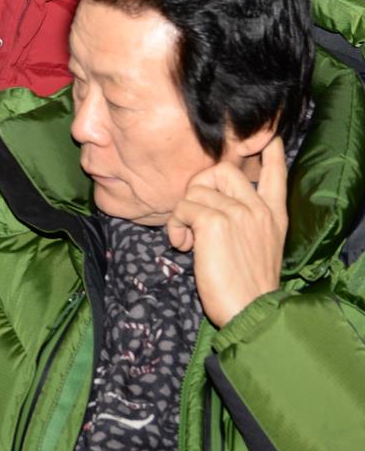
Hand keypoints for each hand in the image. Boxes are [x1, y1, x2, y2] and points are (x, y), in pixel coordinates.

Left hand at [167, 137, 288, 326]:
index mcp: (273, 215)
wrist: (252, 311)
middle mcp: (259, 208)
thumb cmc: (247, 286)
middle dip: (198, 187)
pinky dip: (174, 226)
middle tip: (193, 216)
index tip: (267, 139)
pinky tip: (183, 246)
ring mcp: (239, 212)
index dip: (269, 154)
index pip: (275, 174)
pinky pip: (182, 207)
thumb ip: (245, 222)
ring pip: (196, 189)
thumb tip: (213, 205)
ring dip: (182, 214)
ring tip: (187, 240)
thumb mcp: (258, 246)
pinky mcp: (215, 221)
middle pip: (222, 169)